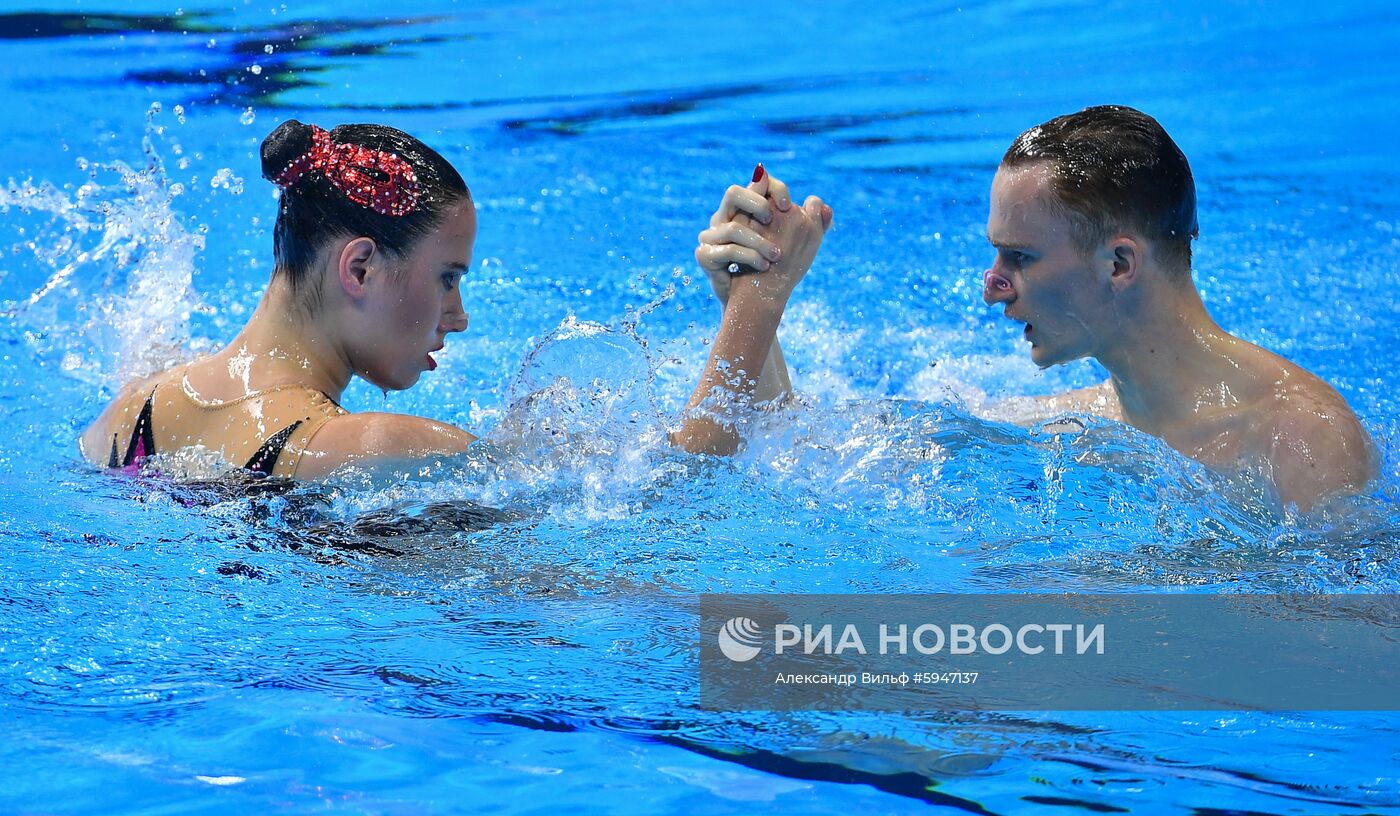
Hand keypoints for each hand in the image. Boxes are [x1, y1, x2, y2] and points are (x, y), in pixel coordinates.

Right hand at [695, 165, 832, 305]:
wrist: (751, 300)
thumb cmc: (772, 267)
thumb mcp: (794, 245)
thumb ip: (811, 226)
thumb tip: (825, 209)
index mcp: (747, 210)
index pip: (757, 184)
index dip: (773, 189)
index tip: (789, 206)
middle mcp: (725, 218)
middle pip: (733, 193)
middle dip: (756, 205)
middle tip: (772, 220)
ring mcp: (711, 236)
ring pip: (732, 228)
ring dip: (758, 242)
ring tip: (776, 256)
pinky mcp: (704, 256)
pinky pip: (726, 252)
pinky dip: (748, 258)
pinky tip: (764, 266)